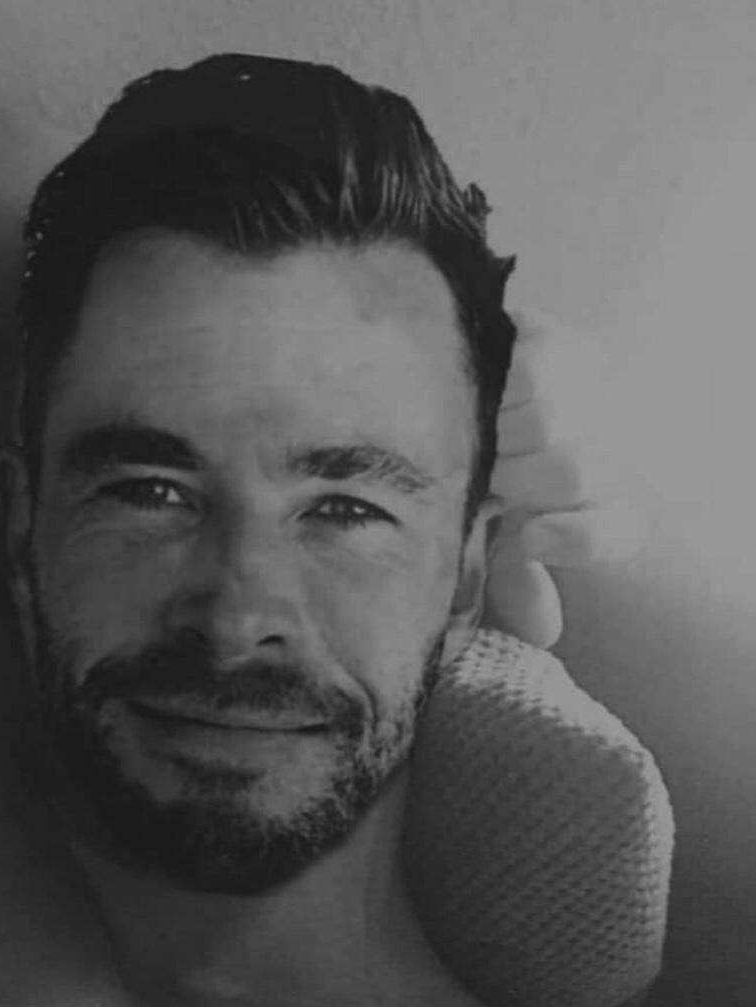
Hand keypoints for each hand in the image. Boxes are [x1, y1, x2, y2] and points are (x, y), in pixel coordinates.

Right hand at [484, 308, 644, 647]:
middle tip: (479, 473)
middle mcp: (592, 444)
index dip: (581, 537)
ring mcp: (579, 392)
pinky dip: (499, 392)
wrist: (419, 399)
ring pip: (551, 429)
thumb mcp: (476, 532)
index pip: (615, 528)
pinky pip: (538, 375)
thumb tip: (545, 634)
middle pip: (577, 475)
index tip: (532, 537)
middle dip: (514, 480)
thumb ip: (511, 577)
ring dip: (498, 438)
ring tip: (473, 434)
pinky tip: (480, 397)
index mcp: (581, 501)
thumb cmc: (454, 476)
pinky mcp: (554, 345)